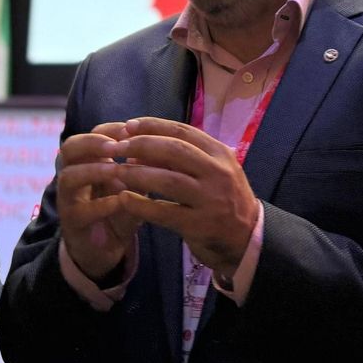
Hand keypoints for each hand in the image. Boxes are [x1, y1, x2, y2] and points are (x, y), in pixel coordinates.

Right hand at [58, 122, 142, 280]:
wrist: (103, 249)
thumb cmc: (118, 211)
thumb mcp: (133, 186)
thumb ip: (143, 168)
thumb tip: (161, 146)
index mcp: (89, 160)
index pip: (92, 134)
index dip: (111, 129)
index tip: (132, 129)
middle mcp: (74, 175)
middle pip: (70, 148)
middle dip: (92, 143)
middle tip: (115, 146)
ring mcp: (69, 199)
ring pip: (68, 177)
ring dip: (93, 170)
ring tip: (116, 170)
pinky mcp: (72, 223)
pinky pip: (80, 211)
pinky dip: (100, 205)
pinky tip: (119, 201)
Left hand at [112, 117, 256, 273]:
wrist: (247, 237)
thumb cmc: (223, 198)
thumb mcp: (213, 170)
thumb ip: (184, 157)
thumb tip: (140, 146)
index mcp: (220, 153)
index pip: (182, 131)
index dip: (153, 126)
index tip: (127, 125)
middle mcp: (218, 173)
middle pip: (174, 151)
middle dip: (141, 145)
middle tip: (116, 147)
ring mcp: (210, 200)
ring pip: (168, 180)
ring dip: (137, 174)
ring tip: (115, 171)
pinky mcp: (200, 225)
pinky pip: (164, 212)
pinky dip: (141, 205)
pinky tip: (123, 199)